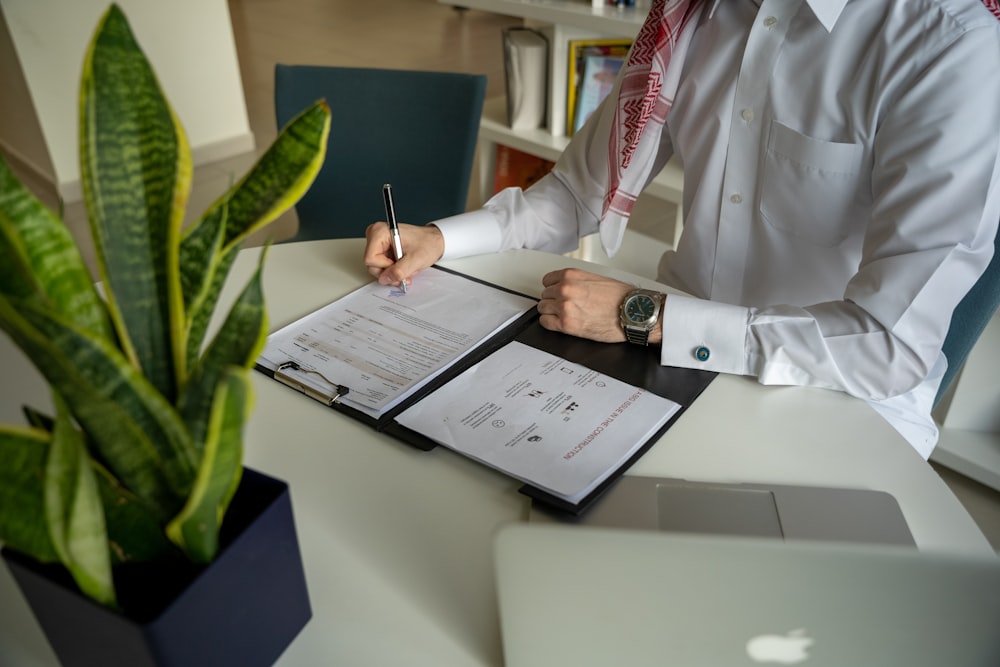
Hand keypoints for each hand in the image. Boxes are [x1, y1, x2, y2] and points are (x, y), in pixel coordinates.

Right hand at [364, 222, 443, 286]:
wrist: (434, 241)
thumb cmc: (428, 242)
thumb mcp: (415, 259)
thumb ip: (399, 271)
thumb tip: (385, 279)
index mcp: (380, 232)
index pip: (370, 259)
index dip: (385, 267)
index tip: (398, 264)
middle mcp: (376, 235)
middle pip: (372, 265)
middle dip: (390, 272)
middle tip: (405, 271)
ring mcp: (378, 243)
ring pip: (377, 268)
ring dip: (393, 273)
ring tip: (407, 268)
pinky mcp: (383, 249)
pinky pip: (382, 266)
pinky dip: (394, 270)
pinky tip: (404, 267)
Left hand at [538, 268, 661, 343]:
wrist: (632, 312)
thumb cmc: (621, 298)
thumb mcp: (596, 279)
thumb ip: (577, 281)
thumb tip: (567, 287)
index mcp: (572, 275)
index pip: (547, 280)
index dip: (553, 288)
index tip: (557, 293)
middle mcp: (565, 289)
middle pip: (545, 295)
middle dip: (553, 300)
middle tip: (565, 305)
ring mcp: (564, 307)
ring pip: (543, 309)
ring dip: (551, 312)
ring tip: (564, 315)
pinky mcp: (566, 324)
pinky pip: (545, 323)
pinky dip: (550, 323)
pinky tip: (560, 323)